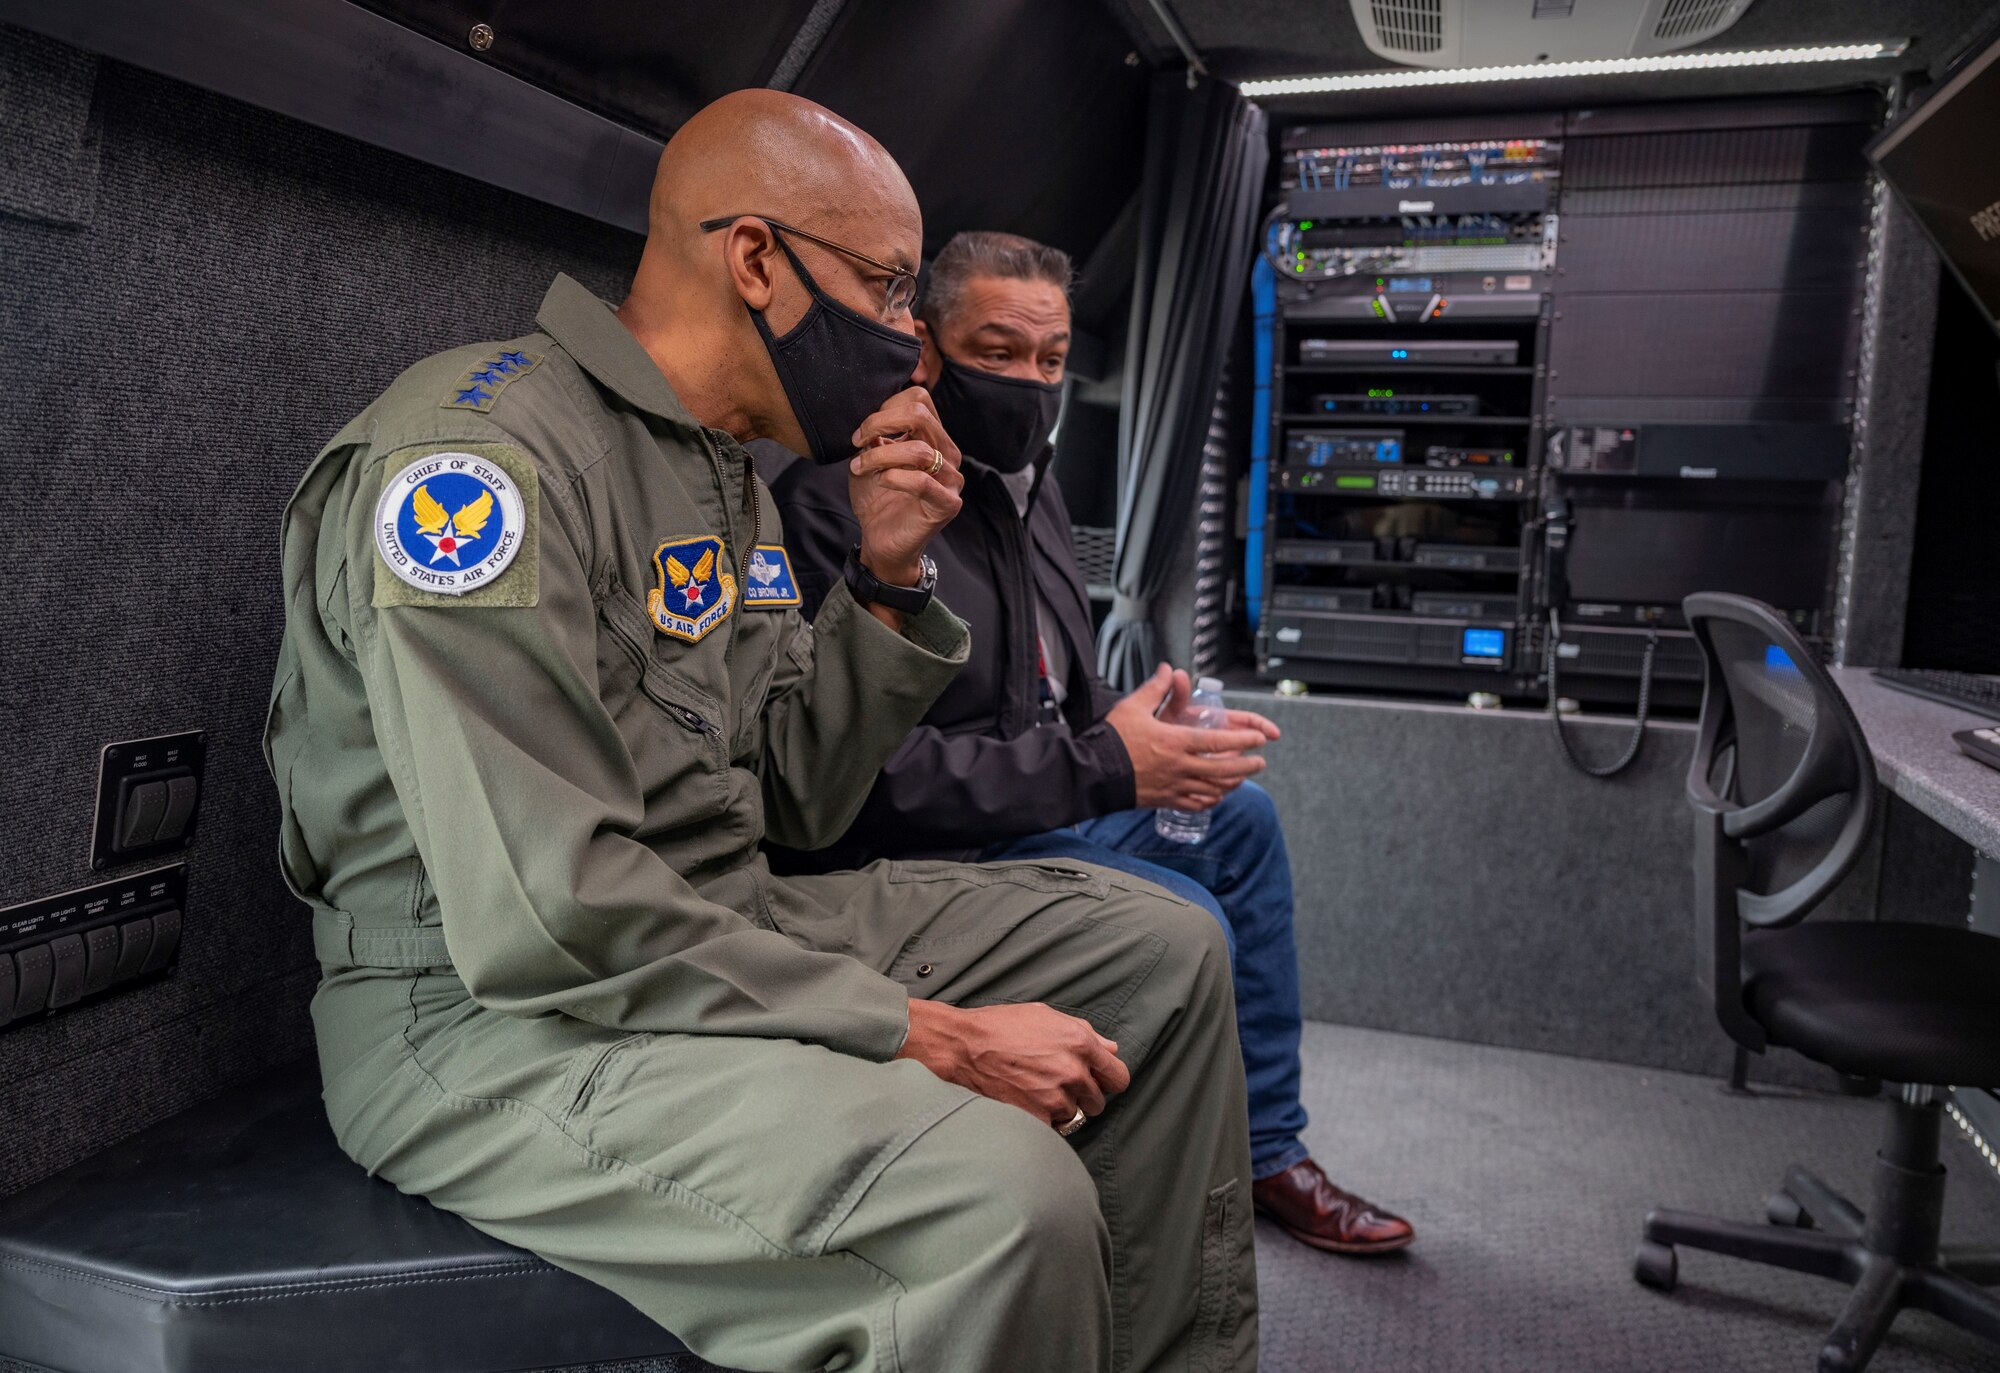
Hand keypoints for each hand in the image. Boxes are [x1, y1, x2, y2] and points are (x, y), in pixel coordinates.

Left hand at [847, 386, 962, 591]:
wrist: (882, 542)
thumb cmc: (877, 500)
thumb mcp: (870, 458)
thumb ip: (875, 435)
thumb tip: (872, 418)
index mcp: (933, 437)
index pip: (919, 398)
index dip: (886, 406)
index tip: (861, 430)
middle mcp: (948, 454)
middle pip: (920, 414)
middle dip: (881, 422)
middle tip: (858, 439)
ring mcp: (952, 479)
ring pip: (919, 449)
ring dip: (880, 454)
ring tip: (860, 466)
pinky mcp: (948, 504)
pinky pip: (922, 481)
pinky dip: (893, 477)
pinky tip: (880, 481)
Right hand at [897, 999, 1129, 1129]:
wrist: (964, 1046)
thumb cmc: (1002, 1026)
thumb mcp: (1047, 1017)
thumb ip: (1085, 1033)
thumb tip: (1111, 1048)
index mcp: (1081, 1043)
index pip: (1119, 1077)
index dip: (1108, 1081)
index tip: (1097, 1082)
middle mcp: (1074, 1071)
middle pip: (1098, 1101)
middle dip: (1082, 1096)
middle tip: (1058, 1085)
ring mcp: (1056, 1097)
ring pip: (1074, 1116)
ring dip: (1061, 1109)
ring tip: (1037, 1091)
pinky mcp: (1037, 1117)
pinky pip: (1053, 1128)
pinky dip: (1042, 1120)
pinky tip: (1026, 1102)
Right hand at [1104, 664, 1279, 811]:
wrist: (1093, 773)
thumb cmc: (1112, 739)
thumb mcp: (1133, 707)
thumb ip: (1156, 688)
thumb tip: (1169, 669)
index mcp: (1175, 742)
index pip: (1218, 742)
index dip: (1242, 740)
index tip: (1260, 738)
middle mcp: (1179, 767)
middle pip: (1223, 770)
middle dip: (1247, 766)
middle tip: (1260, 761)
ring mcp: (1173, 787)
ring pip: (1213, 789)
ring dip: (1233, 784)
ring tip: (1244, 778)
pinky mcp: (1165, 801)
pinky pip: (1195, 804)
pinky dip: (1211, 800)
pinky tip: (1216, 795)